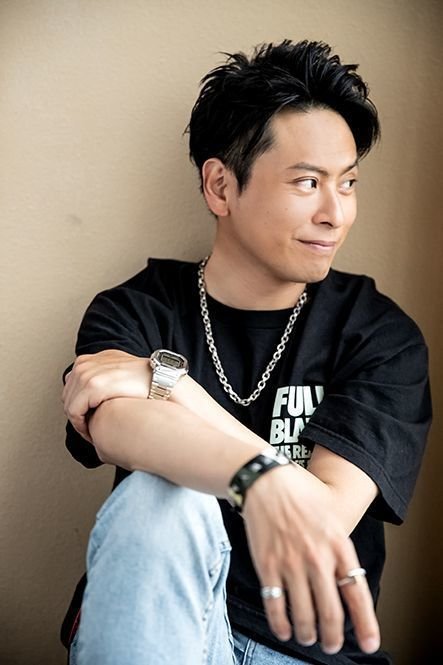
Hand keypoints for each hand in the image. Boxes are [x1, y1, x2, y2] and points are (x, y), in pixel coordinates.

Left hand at [62, 350, 150, 441]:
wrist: (165, 384)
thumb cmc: (153, 386)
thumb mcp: (128, 376)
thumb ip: (113, 381)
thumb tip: (102, 399)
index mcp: (99, 358)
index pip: (74, 381)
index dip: (79, 403)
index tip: (90, 418)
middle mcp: (90, 361)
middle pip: (68, 393)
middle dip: (77, 413)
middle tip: (90, 430)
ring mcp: (90, 371)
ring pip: (69, 404)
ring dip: (79, 422)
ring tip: (91, 434)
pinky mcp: (93, 384)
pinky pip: (74, 411)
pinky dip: (80, 425)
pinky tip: (92, 433)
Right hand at [242, 464, 379, 654]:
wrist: (266, 479)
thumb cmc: (301, 494)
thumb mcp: (332, 515)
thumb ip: (340, 548)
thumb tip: (348, 580)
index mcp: (339, 545)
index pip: (357, 594)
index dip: (365, 624)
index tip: (368, 643)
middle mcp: (317, 558)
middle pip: (330, 613)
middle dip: (333, 638)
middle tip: (332, 645)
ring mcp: (291, 563)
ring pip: (304, 615)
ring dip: (307, 634)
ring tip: (308, 637)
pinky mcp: (267, 564)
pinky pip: (275, 605)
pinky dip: (281, 624)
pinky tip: (284, 629)